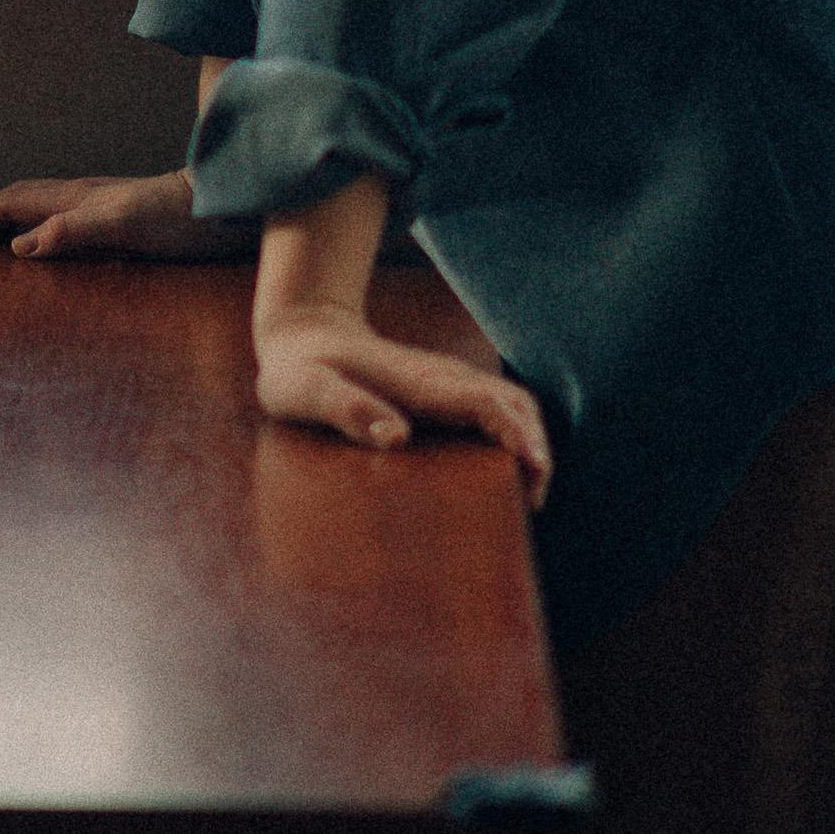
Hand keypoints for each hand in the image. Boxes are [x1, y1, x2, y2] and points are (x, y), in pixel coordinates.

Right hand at [0, 171, 258, 261]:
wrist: (231, 207)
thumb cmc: (183, 219)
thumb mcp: (128, 227)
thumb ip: (76, 231)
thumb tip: (21, 245)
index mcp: (79, 198)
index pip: (14, 203)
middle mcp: (87, 197)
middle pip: (22, 199)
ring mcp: (106, 207)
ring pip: (43, 208)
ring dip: (10, 219)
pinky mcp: (124, 222)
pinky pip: (66, 224)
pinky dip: (42, 231)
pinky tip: (53, 247)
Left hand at [254, 306, 553, 503]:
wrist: (302, 331)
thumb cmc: (299, 369)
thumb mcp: (306, 390)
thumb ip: (347, 409)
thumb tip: (397, 437)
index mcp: (417, 382)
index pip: (486, 403)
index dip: (517, 437)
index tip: (533, 475)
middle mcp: (441, 377)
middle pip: (514, 403)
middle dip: (536, 447)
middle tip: (533, 502)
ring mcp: (445, 380)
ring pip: (510, 403)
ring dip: (530, 442)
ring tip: (527, 496)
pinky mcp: (442, 389)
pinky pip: (494, 408)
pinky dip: (514, 437)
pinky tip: (503, 475)